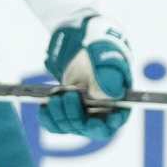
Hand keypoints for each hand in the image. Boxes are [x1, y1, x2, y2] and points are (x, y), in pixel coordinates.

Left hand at [43, 13, 132, 139]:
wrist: (79, 37)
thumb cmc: (98, 43)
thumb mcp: (104, 52)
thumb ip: (108, 71)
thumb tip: (111, 93)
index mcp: (120, 97)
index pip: (116, 121)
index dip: (106, 126)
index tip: (93, 122)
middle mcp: (103, 108)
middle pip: (90, 129)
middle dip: (77, 116)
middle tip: (69, 96)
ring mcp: (84, 110)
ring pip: (72, 127)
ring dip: (61, 115)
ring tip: (57, 96)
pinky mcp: (67, 109)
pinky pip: (57, 124)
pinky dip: (49, 118)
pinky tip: (45, 106)